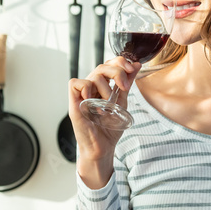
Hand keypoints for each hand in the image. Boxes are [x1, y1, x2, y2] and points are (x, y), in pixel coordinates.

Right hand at [68, 56, 140, 186]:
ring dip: (106, 88)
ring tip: (108, 105)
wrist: (103, 147)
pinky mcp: (74, 103)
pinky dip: (86, 88)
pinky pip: (75, 84)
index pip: (109, 64)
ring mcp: (82, 95)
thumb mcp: (122, 102)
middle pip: (102, 66)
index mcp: (102, 87)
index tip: (132, 68)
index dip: (120, 61)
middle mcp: (92, 89)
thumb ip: (127, 85)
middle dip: (117, 71)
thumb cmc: (109, 128)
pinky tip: (93, 101)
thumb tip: (136, 65)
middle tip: (124, 86)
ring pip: (93, 75)